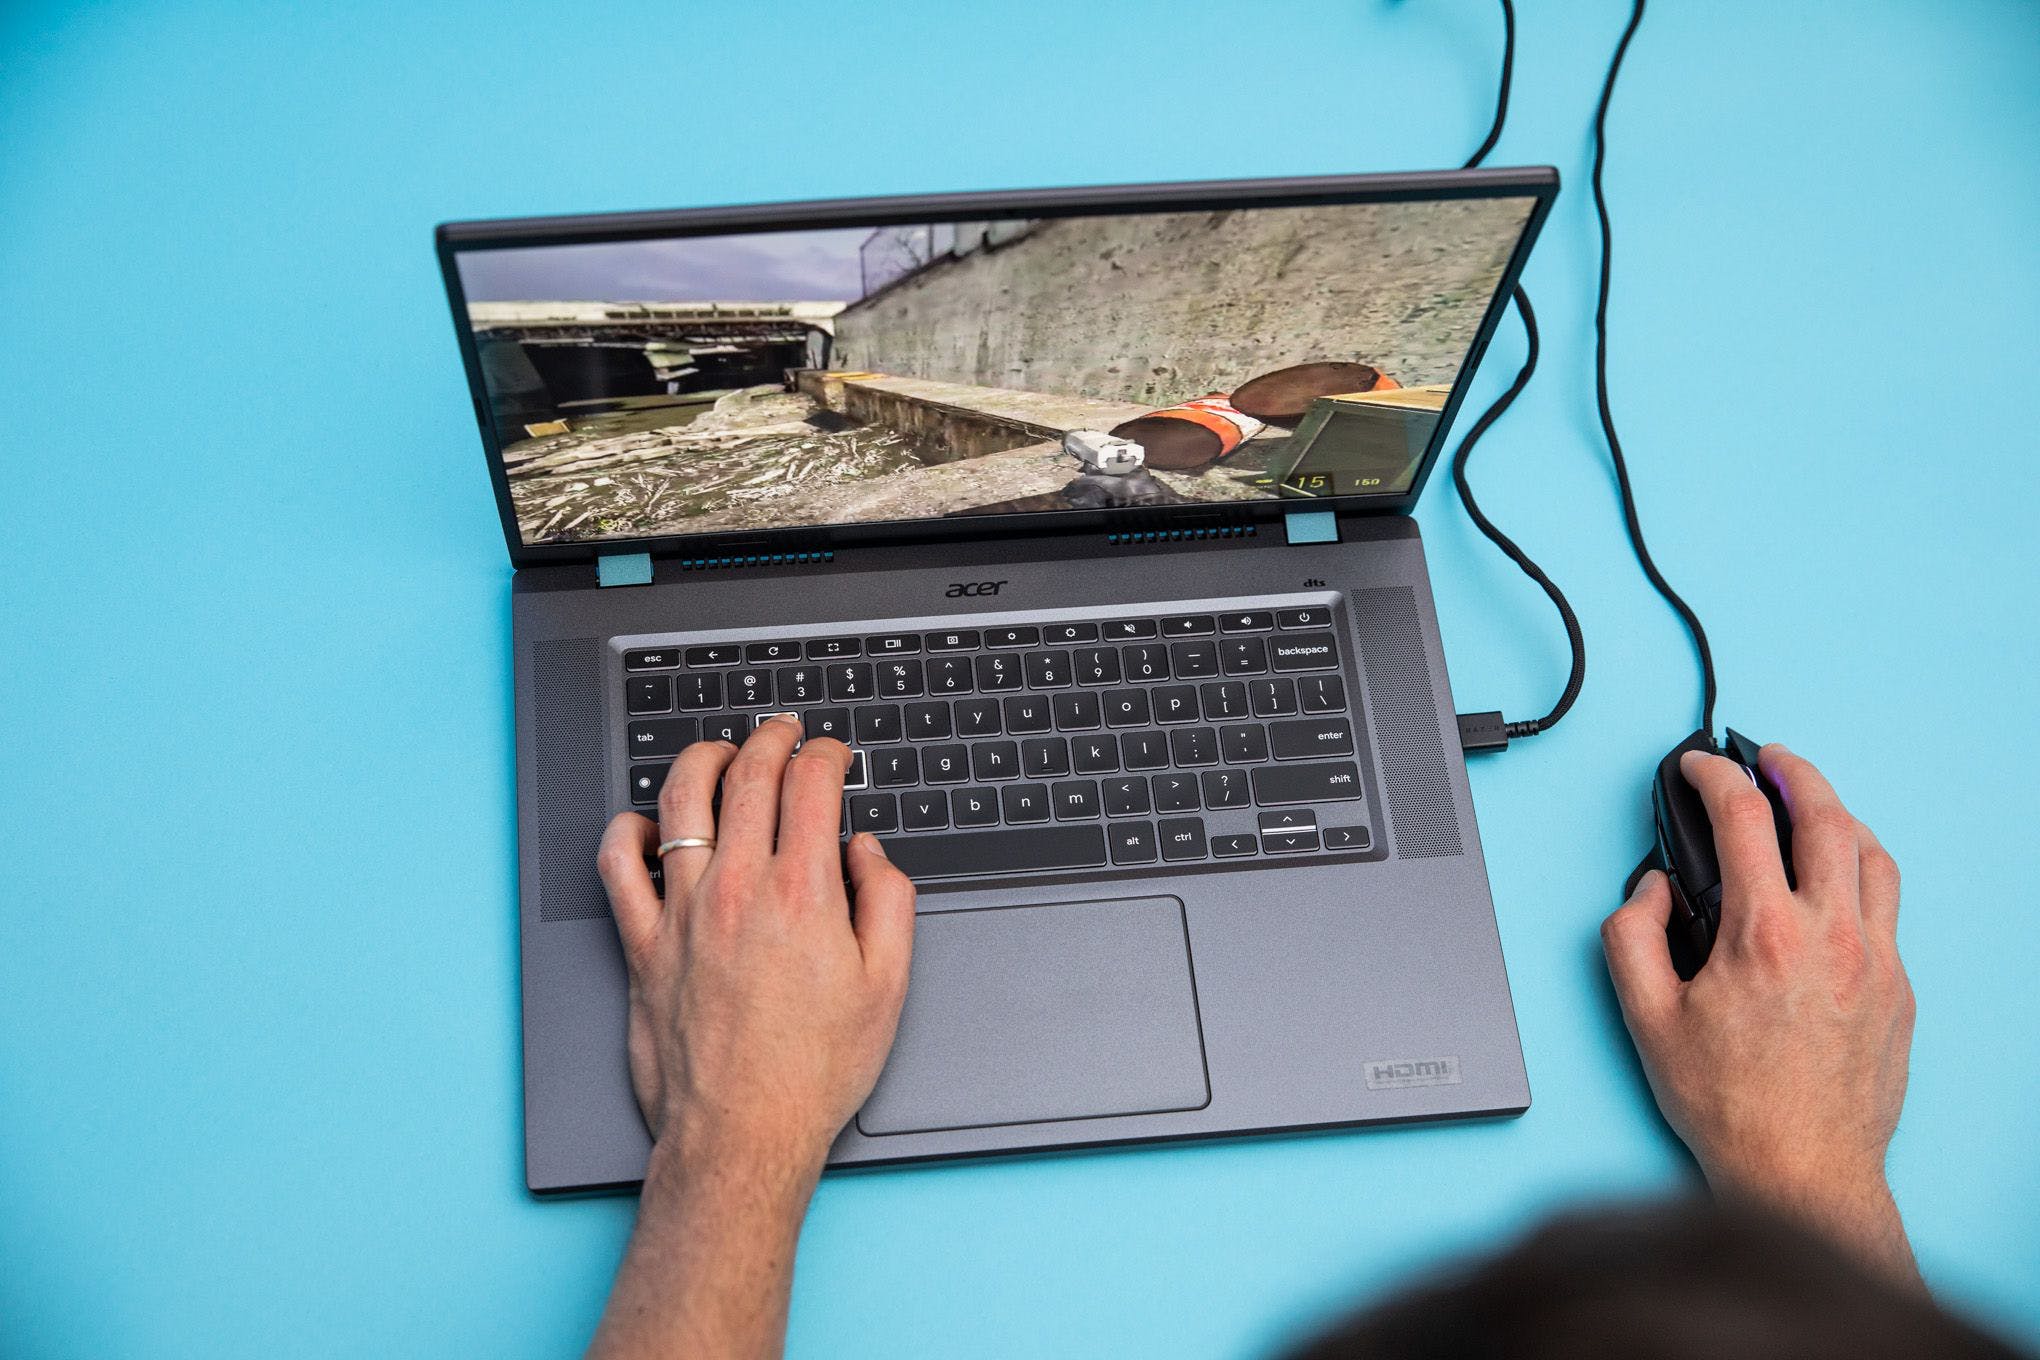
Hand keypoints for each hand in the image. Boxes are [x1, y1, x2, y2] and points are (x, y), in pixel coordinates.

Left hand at [587, 717, 917, 1359]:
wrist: (743, 1135)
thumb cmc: (814, 1072)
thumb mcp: (888, 986)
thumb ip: (887, 901)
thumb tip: (867, 851)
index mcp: (804, 893)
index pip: (810, 784)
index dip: (827, 754)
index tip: (834, 756)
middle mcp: (737, 888)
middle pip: (748, 775)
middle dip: (772, 738)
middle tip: (785, 733)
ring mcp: (682, 912)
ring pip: (681, 799)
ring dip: (704, 759)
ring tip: (721, 754)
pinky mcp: (642, 943)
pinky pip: (617, 863)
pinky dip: (628, 829)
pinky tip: (650, 824)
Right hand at [1601, 743, 1917, 1280]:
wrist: (1802, 1171)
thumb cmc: (1728, 1104)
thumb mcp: (1644, 1017)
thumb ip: (1630, 935)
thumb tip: (1651, 888)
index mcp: (1764, 934)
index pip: (1743, 817)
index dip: (1713, 775)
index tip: (1697, 767)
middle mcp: (1831, 936)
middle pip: (1825, 814)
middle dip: (1791, 769)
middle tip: (1766, 757)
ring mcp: (1876, 961)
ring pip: (1872, 854)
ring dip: (1838, 814)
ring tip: (1809, 804)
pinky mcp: (1899, 990)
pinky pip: (1889, 906)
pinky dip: (1861, 869)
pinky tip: (1835, 877)